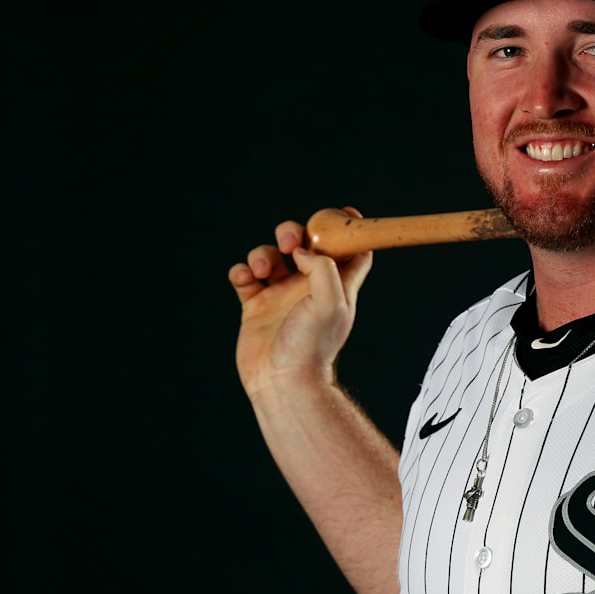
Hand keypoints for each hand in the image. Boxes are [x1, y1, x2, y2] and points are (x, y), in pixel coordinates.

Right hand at [228, 207, 373, 399]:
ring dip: (263, 253)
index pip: (352, 250)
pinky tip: (245, 278)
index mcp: (336, 285)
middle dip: (293, 234)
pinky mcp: (255, 306)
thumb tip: (304, 250)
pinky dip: (242, 270)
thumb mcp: (331, 303)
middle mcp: (309, 287)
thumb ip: (323, 268)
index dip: (350, 229)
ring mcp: (281, 295)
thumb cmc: (312, 347)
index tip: (343, 211)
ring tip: (261, 269)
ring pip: (271, 256)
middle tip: (290, 243)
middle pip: (305, 245)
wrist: (282, 382)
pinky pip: (245, 276)